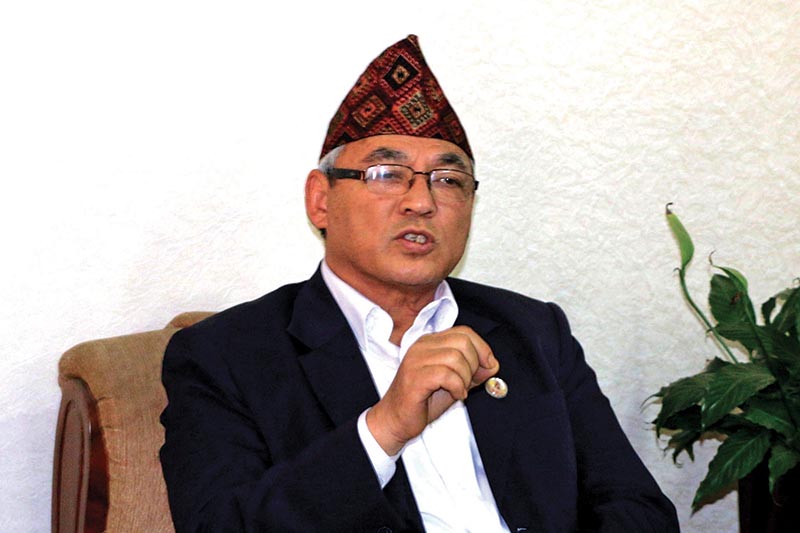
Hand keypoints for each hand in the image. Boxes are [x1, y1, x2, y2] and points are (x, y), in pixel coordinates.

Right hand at [366, 326, 498, 454]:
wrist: (396, 420)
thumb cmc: (423, 401)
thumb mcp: (454, 382)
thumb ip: (472, 371)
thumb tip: (493, 365)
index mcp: (430, 342)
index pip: (464, 332)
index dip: (482, 348)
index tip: (488, 367)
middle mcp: (421, 346)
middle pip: (463, 342)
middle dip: (474, 365)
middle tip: (468, 383)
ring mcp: (416, 360)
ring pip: (456, 358)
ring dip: (465, 378)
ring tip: (458, 390)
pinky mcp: (415, 377)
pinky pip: (446, 374)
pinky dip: (457, 387)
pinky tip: (455, 395)